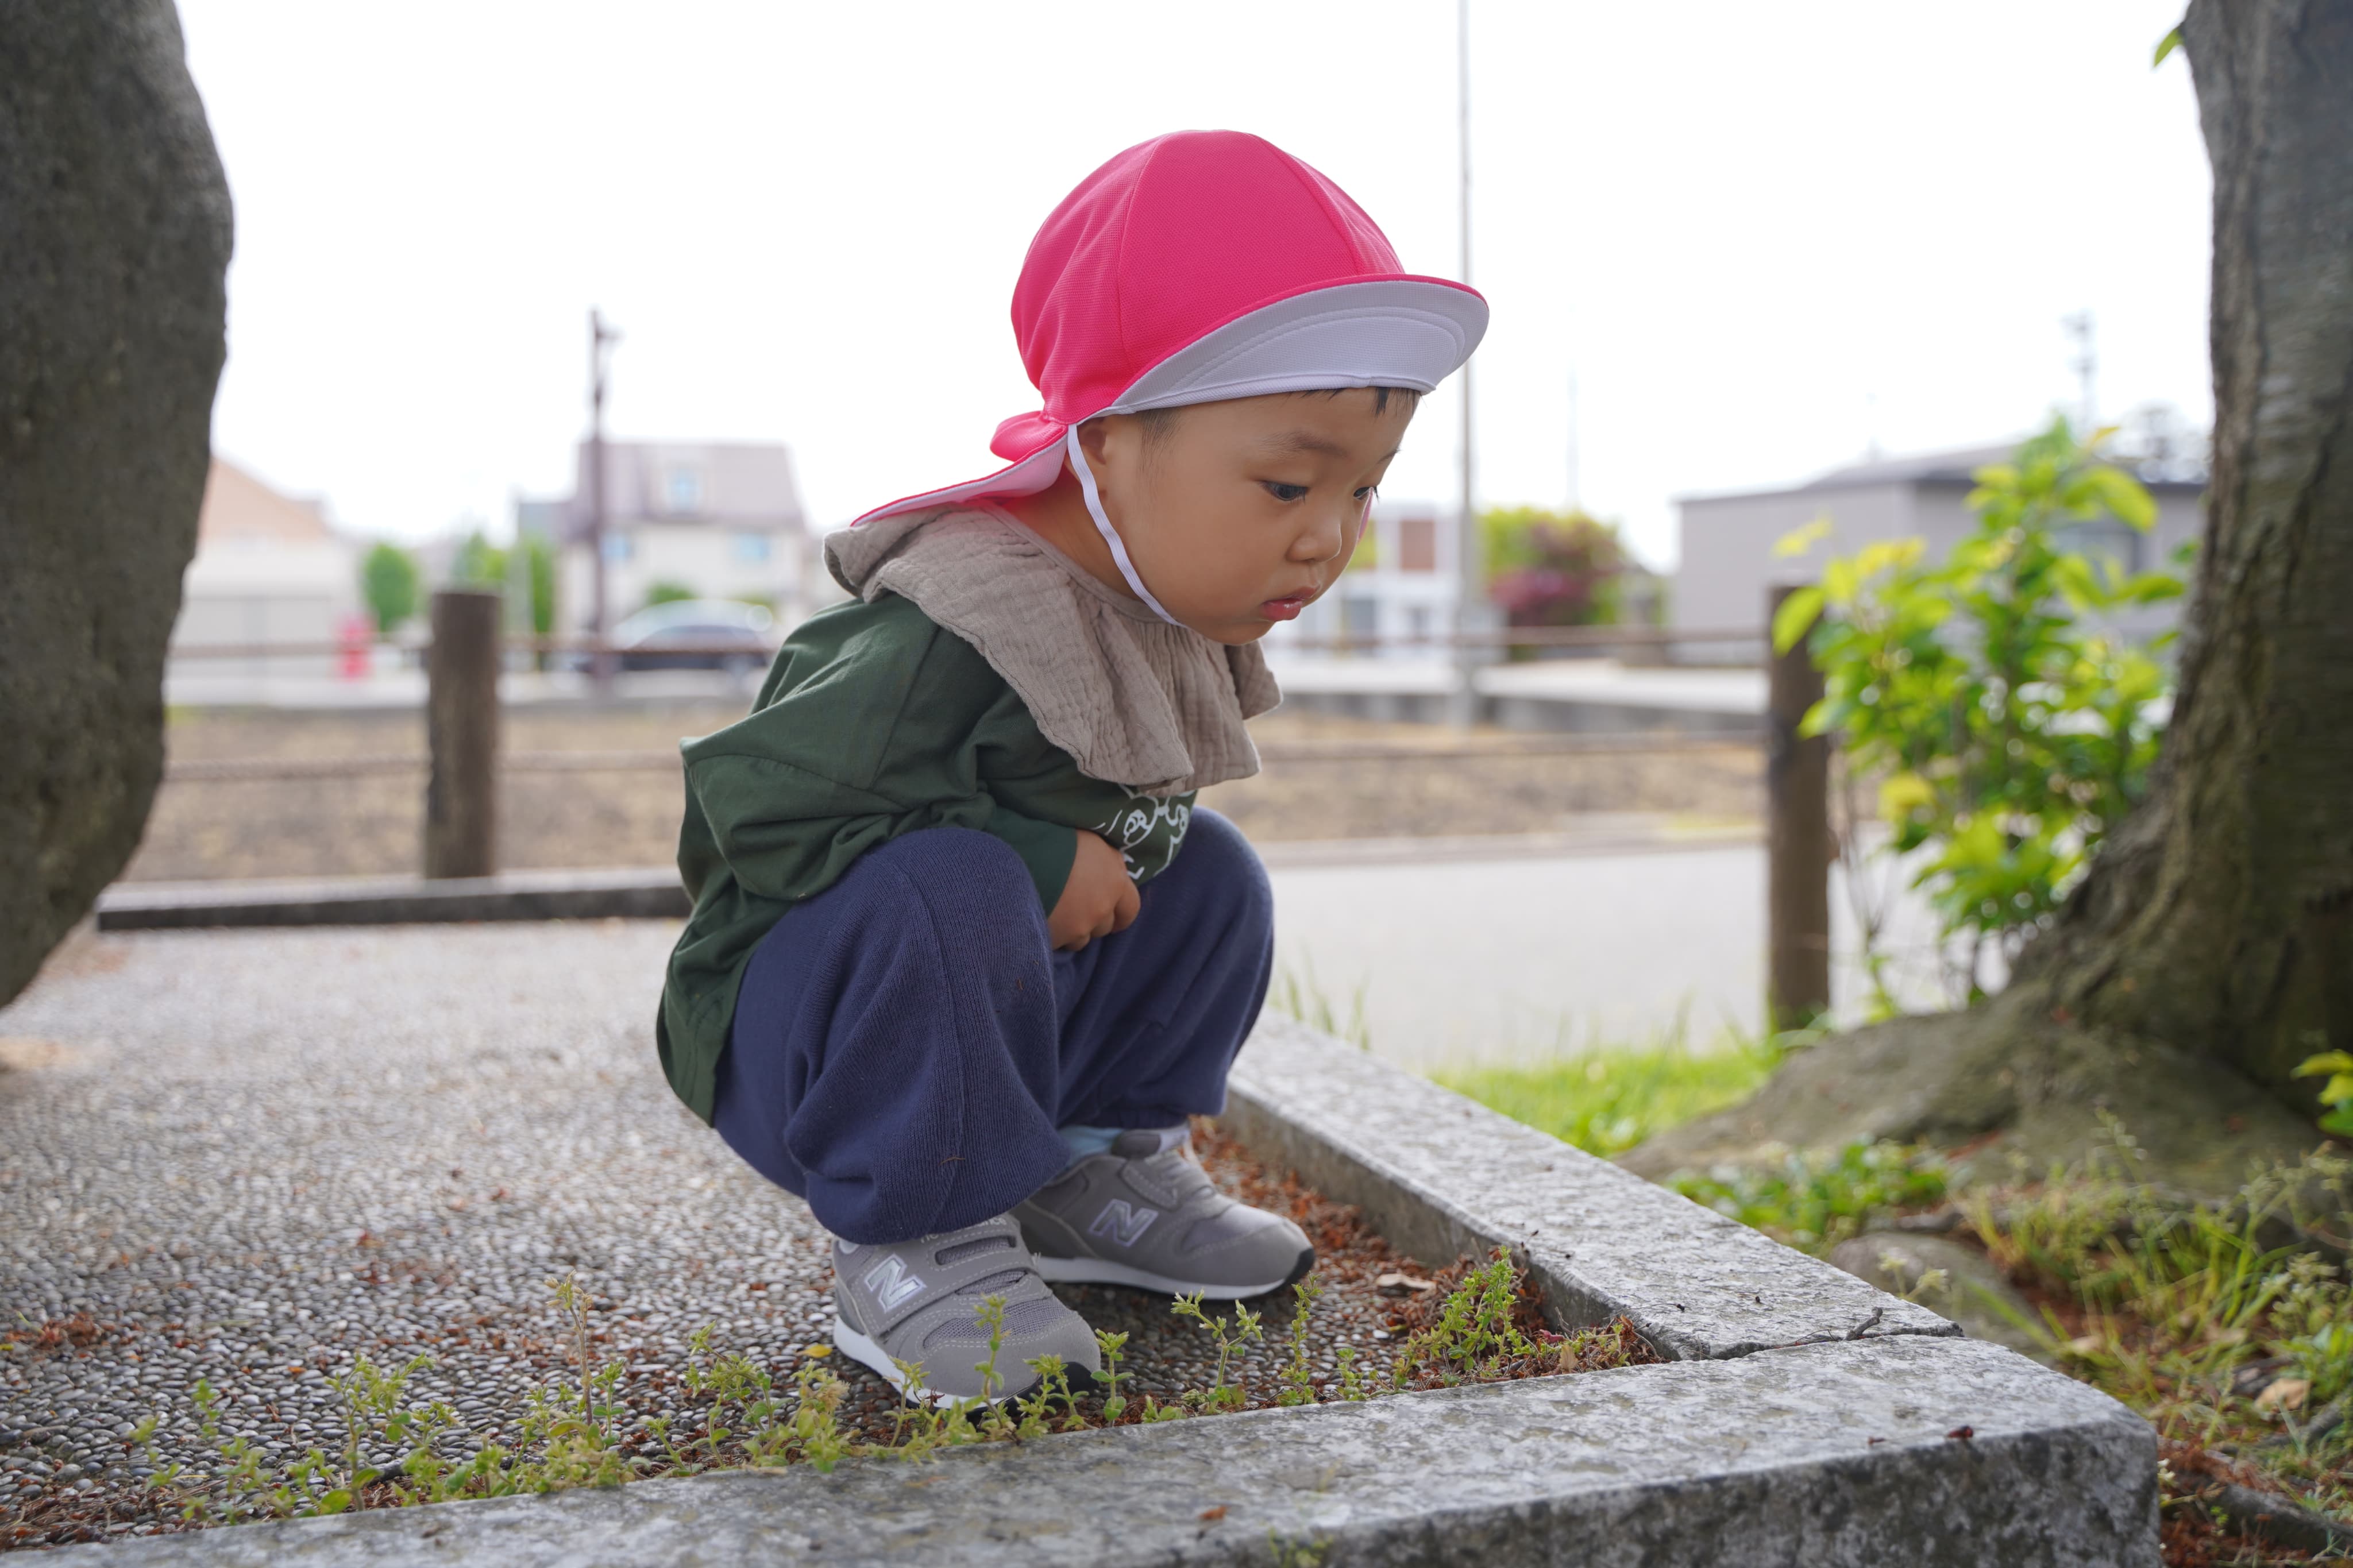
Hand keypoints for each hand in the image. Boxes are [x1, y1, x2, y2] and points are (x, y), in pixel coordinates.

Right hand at [1047, 830, 1139, 951]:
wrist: (1021, 859)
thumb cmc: (1057, 840)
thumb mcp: (1090, 840)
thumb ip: (1106, 859)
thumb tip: (1110, 868)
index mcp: (1115, 882)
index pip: (1131, 908)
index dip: (1123, 914)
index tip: (1116, 919)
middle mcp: (1101, 908)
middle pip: (1105, 926)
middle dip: (1095, 920)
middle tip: (1079, 910)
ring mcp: (1079, 927)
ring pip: (1082, 939)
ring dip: (1074, 930)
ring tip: (1057, 914)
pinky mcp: (1056, 938)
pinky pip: (1060, 943)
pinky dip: (1055, 935)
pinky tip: (1042, 919)